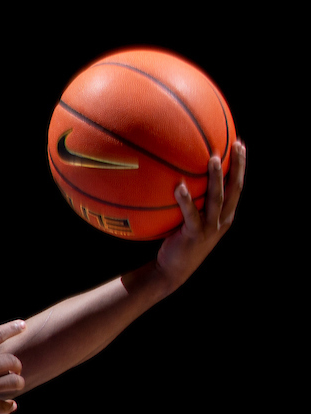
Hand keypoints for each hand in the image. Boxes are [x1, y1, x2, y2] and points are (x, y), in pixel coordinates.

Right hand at [0, 315, 25, 413]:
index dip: (12, 328)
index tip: (22, 325)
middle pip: (11, 362)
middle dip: (16, 364)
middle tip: (13, 368)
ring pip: (13, 383)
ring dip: (17, 383)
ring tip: (13, 383)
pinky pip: (3, 406)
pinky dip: (9, 406)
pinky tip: (10, 404)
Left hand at [154, 139, 245, 291]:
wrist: (173, 269)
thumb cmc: (179, 240)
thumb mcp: (189, 218)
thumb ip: (190, 199)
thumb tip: (177, 173)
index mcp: (225, 214)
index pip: (237, 186)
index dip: (241, 166)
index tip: (240, 144)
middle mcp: (222, 219)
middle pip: (235, 189)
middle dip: (238, 166)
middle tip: (235, 145)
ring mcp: (211, 228)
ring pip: (217, 199)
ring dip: (216, 178)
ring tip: (212, 159)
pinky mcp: (195, 235)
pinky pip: (191, 214)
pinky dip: (186, 200)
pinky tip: (179, 186)